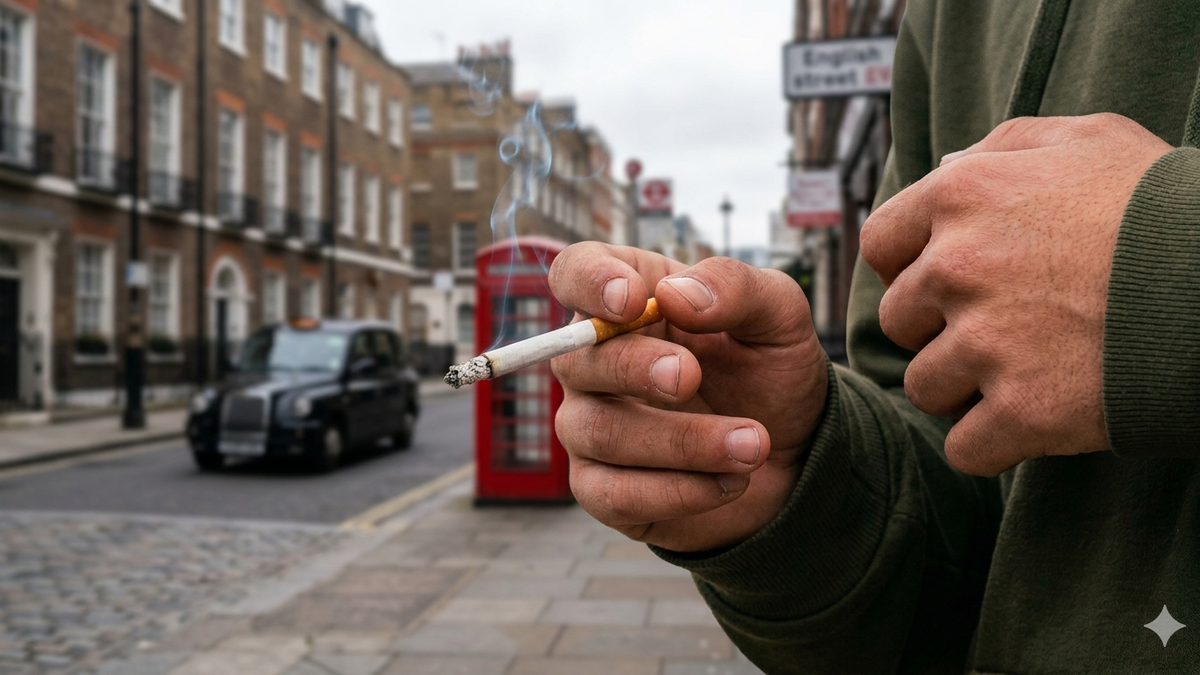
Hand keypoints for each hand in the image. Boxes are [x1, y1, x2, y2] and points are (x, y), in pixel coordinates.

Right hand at [548, 244, 826, 551]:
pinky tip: (731, 481)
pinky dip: (680, 490)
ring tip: (753, 445)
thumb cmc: (770, 372)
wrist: (795, 454)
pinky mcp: (604, 490)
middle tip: (692, 377)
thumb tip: (675, 295)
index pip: (574, 273)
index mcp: (629, 302)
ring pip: (601, 432)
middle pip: (574, 358)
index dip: (589, 282)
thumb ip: (735, 288)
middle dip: (634, 368)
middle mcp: (595, 362)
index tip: (633, 300)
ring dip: (683, 441)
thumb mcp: (778, 316)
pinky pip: (614, 494)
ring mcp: (591, 426)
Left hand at [860, 113, 1171, 475]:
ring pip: (925, 386)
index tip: (946, 283)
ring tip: (1023, 370)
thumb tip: (944, 167)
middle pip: (900, 322)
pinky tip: (1028, 422)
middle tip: (1001, 327)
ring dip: (964, 389)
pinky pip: (965, 449)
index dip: (908, 268)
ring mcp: (986, 342)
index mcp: (961, 196)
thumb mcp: (1087, 140)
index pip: (880, 245)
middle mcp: (957, 267)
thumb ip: (1002, 149)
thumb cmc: (1163, 206)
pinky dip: (991, 446)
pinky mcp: (1024, 411)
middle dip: (939, 329)